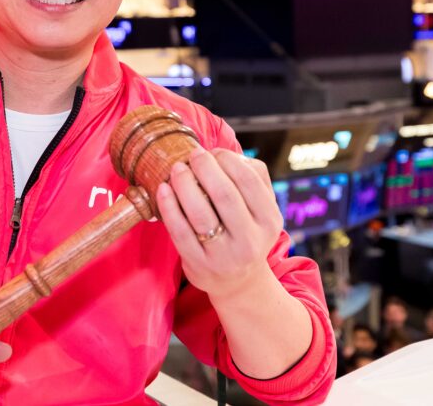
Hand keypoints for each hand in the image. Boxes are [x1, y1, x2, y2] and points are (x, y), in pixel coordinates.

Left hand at [155, 147, 282, 300]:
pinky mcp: (199, 265)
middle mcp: (250, 240)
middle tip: (192, 155)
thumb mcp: (262, 209)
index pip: (249, 181)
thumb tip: (223, 153)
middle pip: (225, 195)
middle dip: (205, 168)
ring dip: (184, 184)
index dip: (228, 160)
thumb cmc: (246, 231)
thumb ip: (253, 177)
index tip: (213, 152)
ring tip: (177, 169)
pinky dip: (169, 206)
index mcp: (269, 220)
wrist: (238, 281)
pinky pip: (180, 231)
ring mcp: (223, 255)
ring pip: (200, 213)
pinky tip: (163, 189)